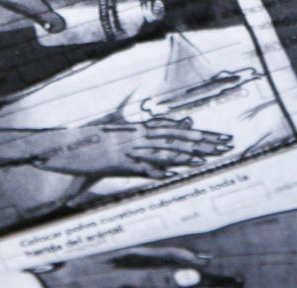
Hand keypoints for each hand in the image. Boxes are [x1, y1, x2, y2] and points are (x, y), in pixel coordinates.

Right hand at [31, 117, 233, 179]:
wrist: (70, 145)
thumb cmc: (96, 138)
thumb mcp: (124, 129)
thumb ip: (148, 127)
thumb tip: (177, 124)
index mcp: (142, 127)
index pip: (178, 130)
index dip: (201, 135)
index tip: (221, 139)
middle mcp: (139, 135)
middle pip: (177, 138)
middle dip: (203, 142)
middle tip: (226, 145)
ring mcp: (129, 148)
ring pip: (164, 150)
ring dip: (188, 154)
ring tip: (209, 157)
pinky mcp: (119, 162)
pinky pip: (142, 166)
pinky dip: (158, 168)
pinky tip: (175, 172)